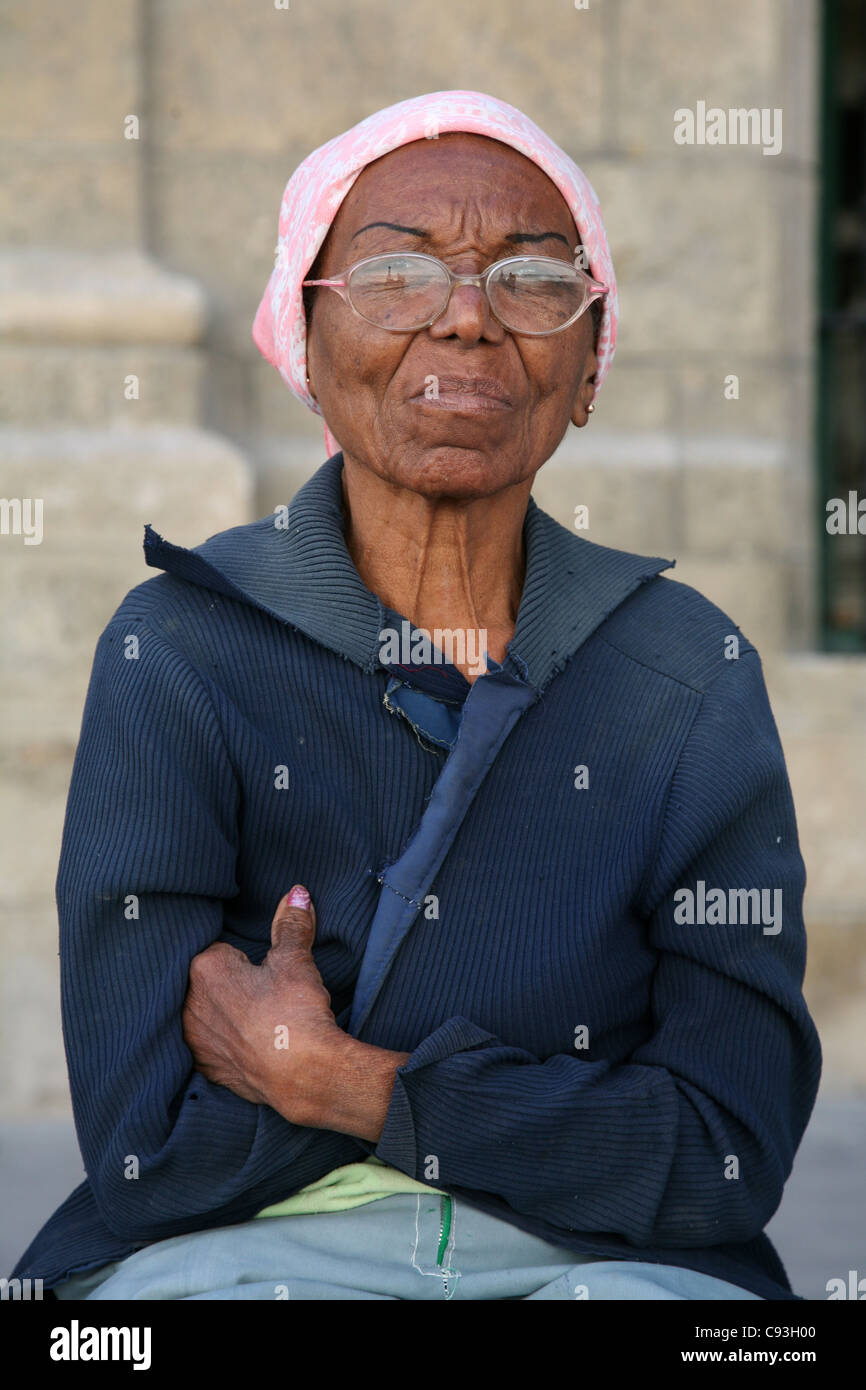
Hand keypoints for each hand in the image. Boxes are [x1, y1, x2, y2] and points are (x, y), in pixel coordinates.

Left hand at [182, 886, 341, 1117]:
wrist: (303, 1072)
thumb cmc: (296, 1011)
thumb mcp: (296, 960)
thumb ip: (291, 924)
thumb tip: (297, 893)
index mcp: (206, 968)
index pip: (222, 950)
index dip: (247, 959)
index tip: (264, 972)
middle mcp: (190, 1004)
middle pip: (211, 982)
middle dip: (232, 984)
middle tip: (266, 994)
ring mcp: (195, 1039)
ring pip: (208, 1013)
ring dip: (226, 1014)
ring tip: (260, 1020)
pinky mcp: (206, 1067)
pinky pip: (212, 1045)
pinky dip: (228, 1043)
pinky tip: (253, 1044)